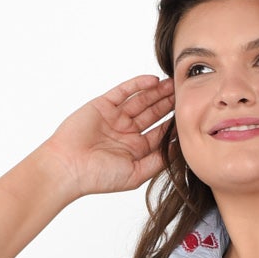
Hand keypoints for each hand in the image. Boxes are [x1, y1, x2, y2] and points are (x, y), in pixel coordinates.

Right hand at [39, 75, 174, 199]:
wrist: (69, 167)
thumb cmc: (99, 176)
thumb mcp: (136, 174)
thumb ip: (157, 162)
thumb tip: (179, 150)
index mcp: (135, 150)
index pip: (159, 133)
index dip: (174, 124)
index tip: (189, 116)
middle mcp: (126, 132)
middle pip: (153, 114)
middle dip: (168, 103)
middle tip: (185, 93)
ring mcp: (115, 117)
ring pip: (141, 100)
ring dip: (157, 92)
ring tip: (173, 83)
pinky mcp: (103, 104)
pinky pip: (124, 91)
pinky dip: (138, 84)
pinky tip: (154, 81)